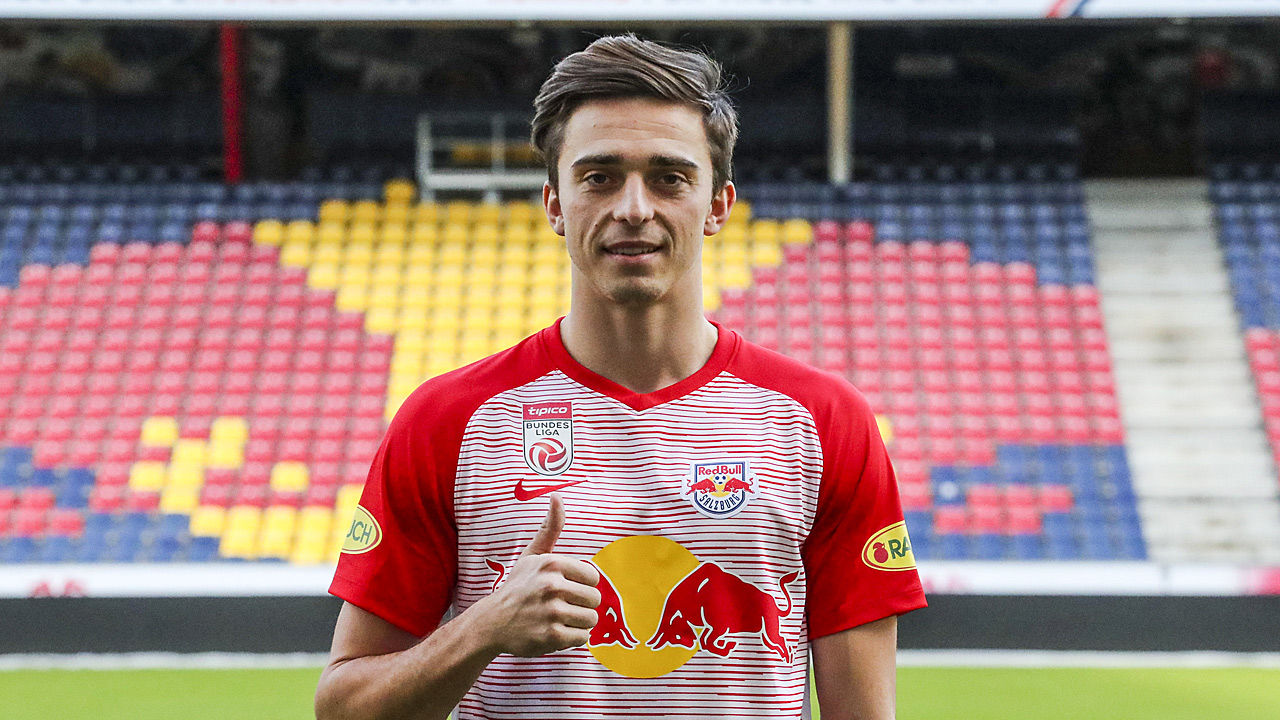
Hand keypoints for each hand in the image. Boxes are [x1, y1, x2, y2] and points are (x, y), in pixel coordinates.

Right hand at [478, 493, 601, 656]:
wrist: (492, 622)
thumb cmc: (518, 587)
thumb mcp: (532, 555)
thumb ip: (550, 527)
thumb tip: (557, 495)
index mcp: (552, 564)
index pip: (593, 577)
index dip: (582, 584)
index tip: (565, 588)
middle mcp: (552, 586)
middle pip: (595, 599)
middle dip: (581, 605)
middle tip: (561, 606)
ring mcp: (552, 612)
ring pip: (591, 619)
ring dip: (578, 622)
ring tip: (559, 619)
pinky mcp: (551, 636)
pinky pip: (583, 638)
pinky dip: (573, 638)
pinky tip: (555, 632)